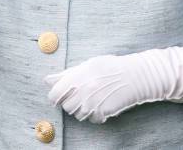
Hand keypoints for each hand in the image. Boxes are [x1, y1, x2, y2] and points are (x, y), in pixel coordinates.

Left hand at [44, 44, 182, 123]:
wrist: (136, 76)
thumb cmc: (111, 67)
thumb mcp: (88, 64)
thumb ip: (66, 74)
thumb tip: (46, 80)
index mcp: (78, 75)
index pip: (55, 94)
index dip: (56, 96)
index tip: (60, 96)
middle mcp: (83, 89)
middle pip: (66, 106)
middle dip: (71, 102)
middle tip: (84, 93)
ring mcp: (93, 102)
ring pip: (78, 114)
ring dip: (83, 108)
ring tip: (94, 97)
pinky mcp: (102, 112)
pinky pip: (92, 118)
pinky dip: (95, 114)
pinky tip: (103, 102)